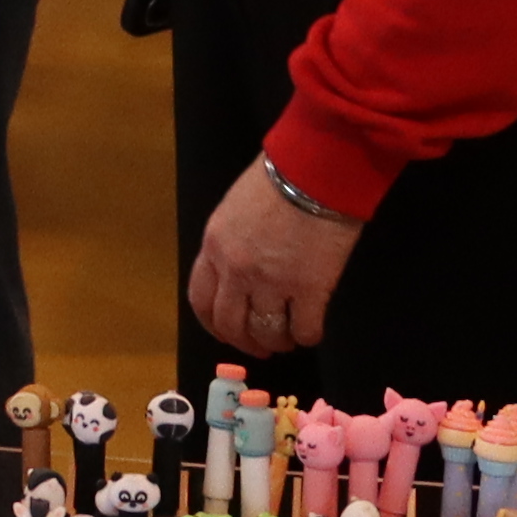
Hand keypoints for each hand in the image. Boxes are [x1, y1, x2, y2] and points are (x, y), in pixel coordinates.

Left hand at [186, 155, 362, 357]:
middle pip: (231, 324)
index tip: (226, 332)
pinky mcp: (309, 290)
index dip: (213, 323)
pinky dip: (307, 336)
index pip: (200, 299)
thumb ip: (230, 243)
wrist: (316, 170)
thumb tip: (238, 274)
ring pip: (266, 333)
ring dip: (277, 342)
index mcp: (214, 246)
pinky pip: (304, 330)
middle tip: (261, 345)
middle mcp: (236, 270)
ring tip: (288, 339)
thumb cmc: (278, 178)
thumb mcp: (235, 210)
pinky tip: (311, 330)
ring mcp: (272, 283)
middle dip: (245, 342)